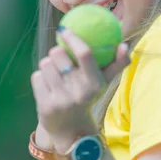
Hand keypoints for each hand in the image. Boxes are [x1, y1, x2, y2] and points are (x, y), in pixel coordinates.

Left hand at [31, 27, 129, 150]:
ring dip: (48, 66)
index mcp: (95, 84)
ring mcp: (61, 100)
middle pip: (57, 54)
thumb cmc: (87, 97)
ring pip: (45, 64)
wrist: (71, 129)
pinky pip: (37, 76)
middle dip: (56, 53)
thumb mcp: (103, 83)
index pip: (85, 54)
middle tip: (60, 60)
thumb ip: (116, 63)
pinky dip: (41, 79)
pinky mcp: (45, 105)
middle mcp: (79, 92)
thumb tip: (123, 44)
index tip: (65, 29)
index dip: (73, 38)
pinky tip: (49, 88)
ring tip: (56, 76)